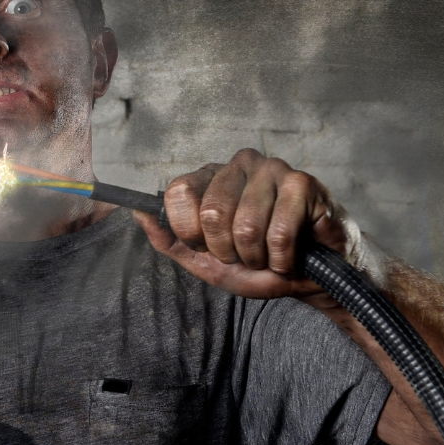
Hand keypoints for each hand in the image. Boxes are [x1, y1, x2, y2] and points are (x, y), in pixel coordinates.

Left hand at [134, 148, 347, 299]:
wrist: (307, 280)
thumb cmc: (256, 264)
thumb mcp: (203, 259)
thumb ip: (168, 238)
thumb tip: (136, 212)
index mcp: (210, 176)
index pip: (178, 192)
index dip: (191, 232)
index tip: (208, 246)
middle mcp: (239, 164)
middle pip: (212, 213)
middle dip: (227, 250)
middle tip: (244, 254)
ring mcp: (273, 169)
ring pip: (247, 226)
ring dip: (257, 257)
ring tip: (269, 255)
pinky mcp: (304, 184)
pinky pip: (279, 233)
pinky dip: (282, 258)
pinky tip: (291, 255)